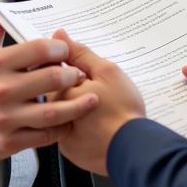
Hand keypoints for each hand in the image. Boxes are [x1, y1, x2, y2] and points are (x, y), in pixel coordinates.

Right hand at [0, 15, 98, 164]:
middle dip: (72, 75)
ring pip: (52, 111)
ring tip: (89, 98)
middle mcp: (1, 90)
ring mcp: (6, 118)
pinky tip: (70, 121)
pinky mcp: (9, 141)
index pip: (39, 49)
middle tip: (80, 75)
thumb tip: (3, 5)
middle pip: (51, 78)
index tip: (66, 52)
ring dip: (76, 104)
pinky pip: (45, 136)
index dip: (61, 48)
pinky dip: (62, 128)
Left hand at [52, 30, 145, 176]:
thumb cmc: (122, 111)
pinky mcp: (71, 151)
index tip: (88, 72)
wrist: (134, 150)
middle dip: (75, 87)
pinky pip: (72, 132)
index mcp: (60, 93)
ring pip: (65, 112)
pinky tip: (101, 124)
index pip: (52, 70)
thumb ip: (80, 53)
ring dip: (78, 107)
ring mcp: (62, 135)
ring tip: (104, 109)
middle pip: (58, 93)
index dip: (71, 66)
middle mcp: (54, 115)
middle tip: (102, 92)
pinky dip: (83, 126)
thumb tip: (60, 35)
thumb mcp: (106, 72)